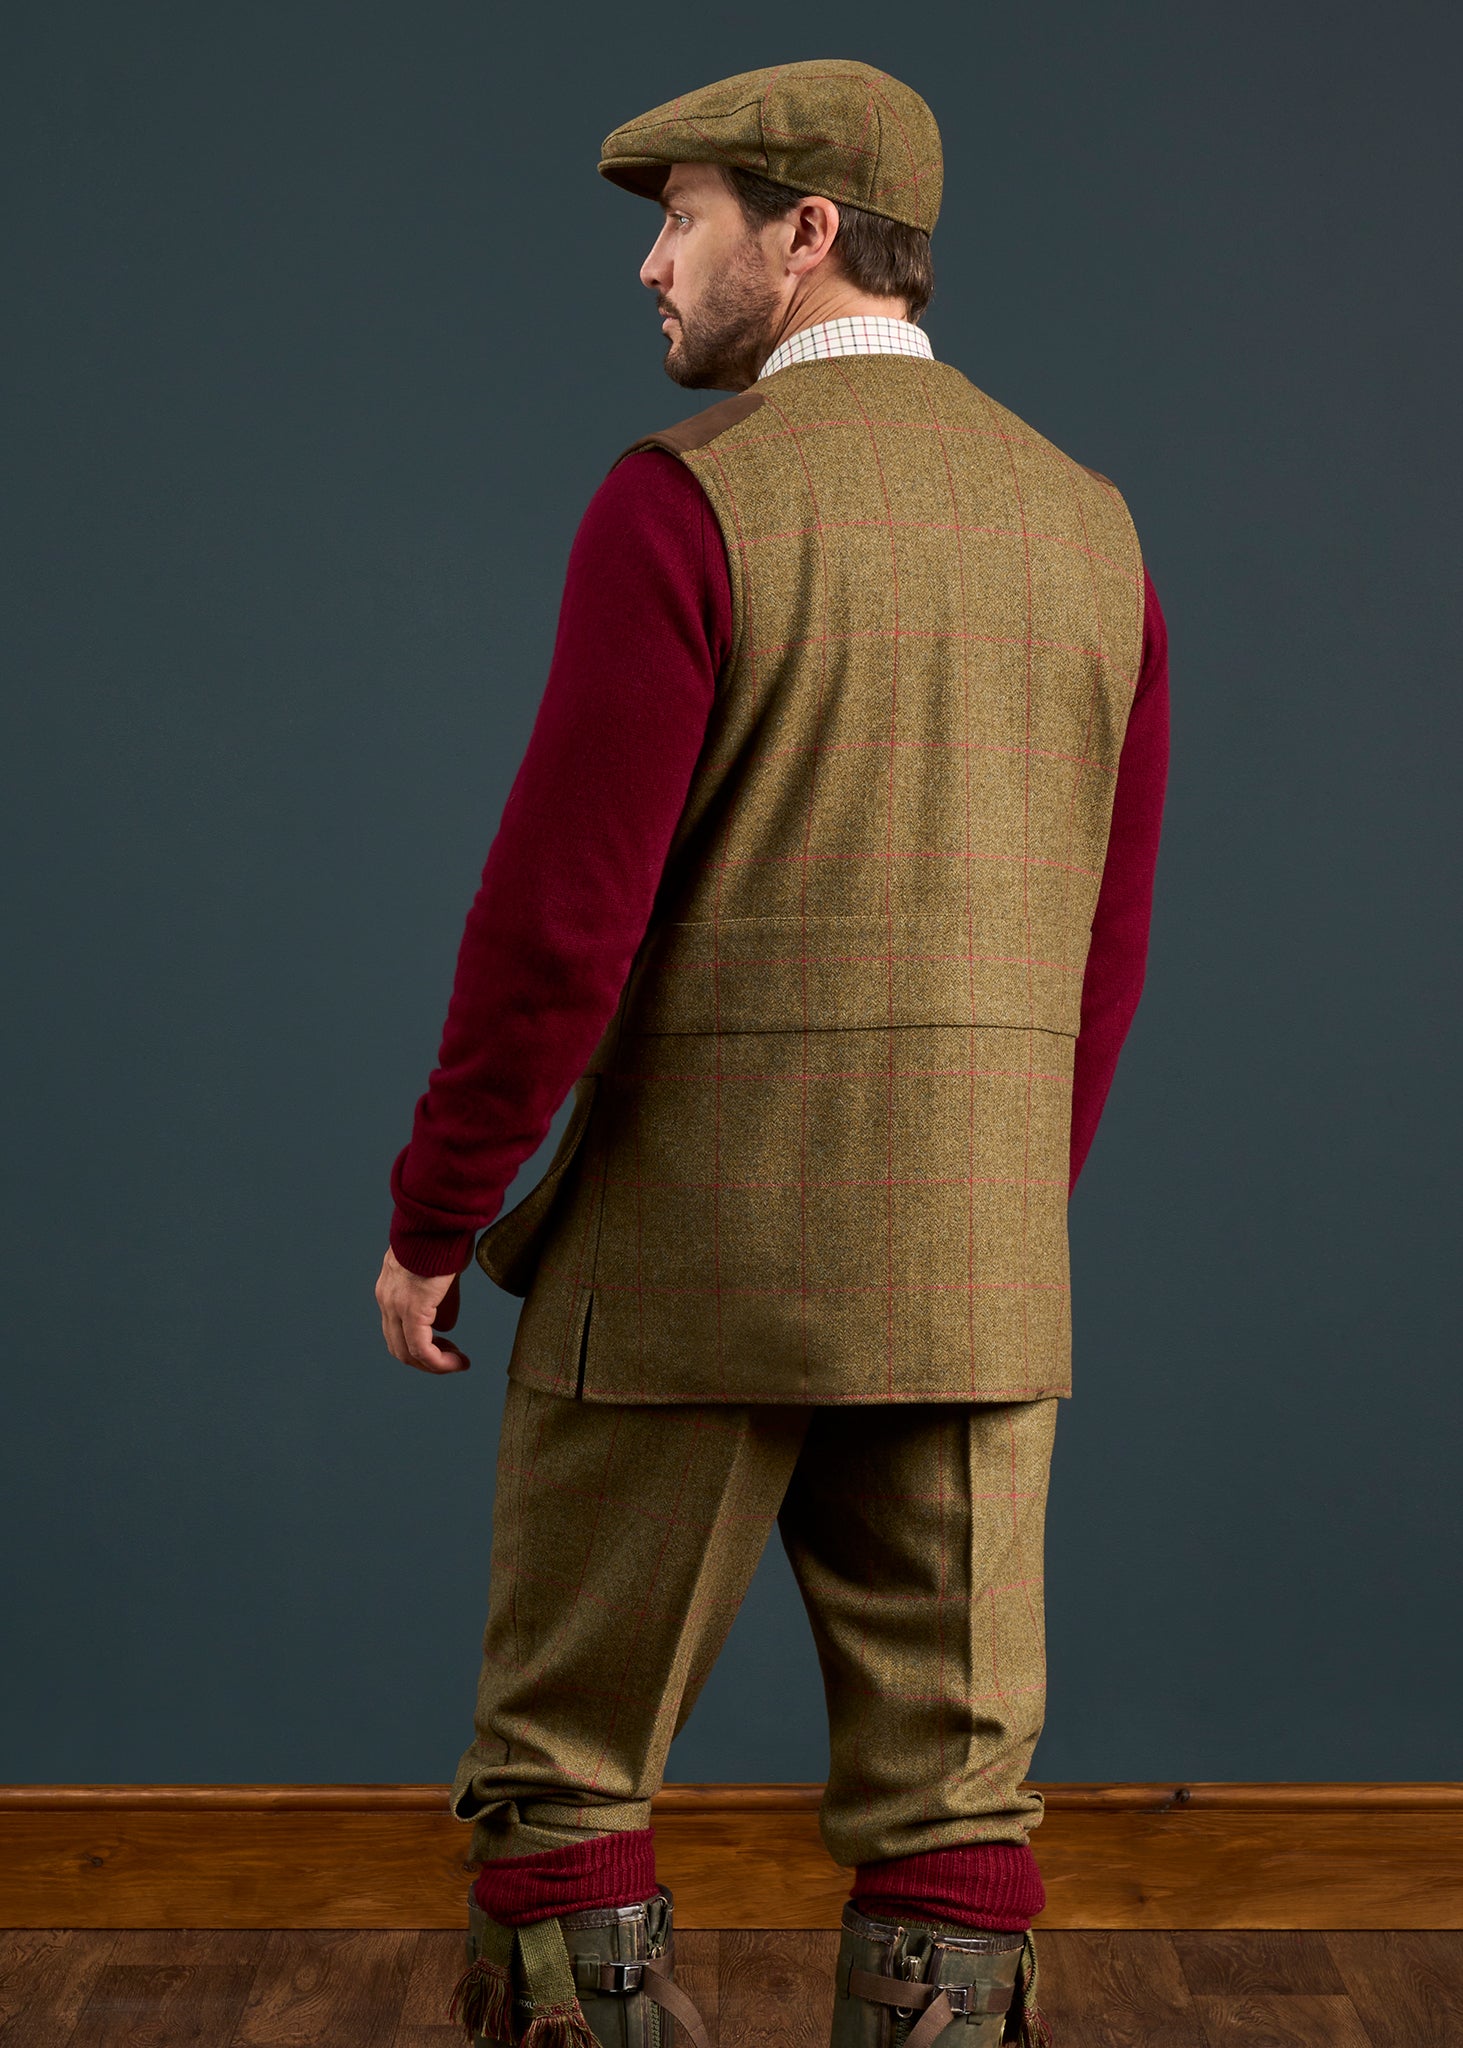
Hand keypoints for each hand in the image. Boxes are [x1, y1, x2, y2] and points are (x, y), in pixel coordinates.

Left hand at [375, 1248, 471, 1373]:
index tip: (446, 1346)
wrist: (440, 1218)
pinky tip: (458, 1362)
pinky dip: (439, 1362)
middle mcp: (386, 1299)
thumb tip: (445, 1324)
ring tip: (458, 1363)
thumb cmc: (444, 1236)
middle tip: (451, 1359)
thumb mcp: (438, 1272)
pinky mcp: (413, 1309)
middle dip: (426, 1359)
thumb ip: (439, 1298)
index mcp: (389, 1288)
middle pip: (397, 1346)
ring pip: (407, 1352)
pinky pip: (422, 1349)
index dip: (419, 1345)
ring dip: (434, 1364)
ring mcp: (396, 1305)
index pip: (395, 1330)